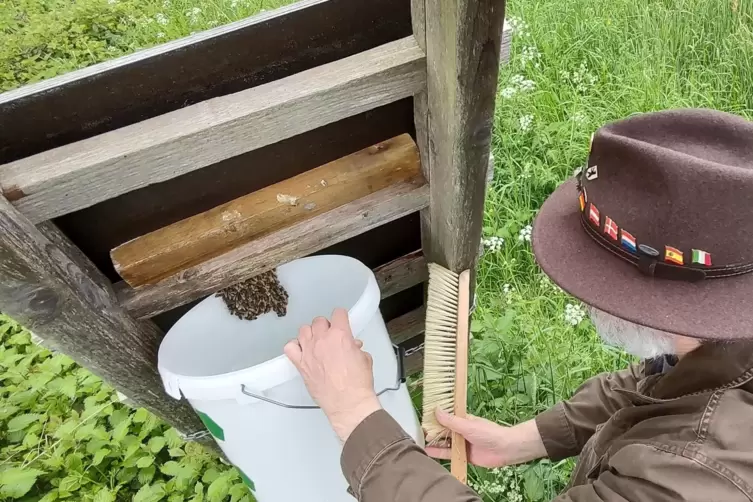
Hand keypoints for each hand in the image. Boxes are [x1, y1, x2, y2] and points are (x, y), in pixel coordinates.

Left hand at [284, 308, 381, 441]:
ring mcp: (309, 352)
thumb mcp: (365, 359)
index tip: (341, 321)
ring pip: (303, 330)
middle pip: (319, 321)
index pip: (337, 313)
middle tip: (331, 336)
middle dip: (326, 326)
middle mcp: (322, 340)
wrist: (348, 403)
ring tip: (316, 342)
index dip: (341, 317)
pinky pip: (290, 348)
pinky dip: (294, 346)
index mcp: (340, 335)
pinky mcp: (301, 365)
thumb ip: (356, 349)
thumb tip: (352, 346)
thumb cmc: (358, 384)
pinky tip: (302, 351)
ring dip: (311, 334)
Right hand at [425, 409, 546, 467]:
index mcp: (462, 420)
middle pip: (443, 431)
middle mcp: (461, 431)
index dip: (435, 419)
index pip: (445, 418)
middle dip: (433, 432)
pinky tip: (429, 452)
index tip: (423, 420)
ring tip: (421, 443)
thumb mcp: (468, 425)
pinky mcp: (464, 456)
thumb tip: (436, 410)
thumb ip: (451, 421)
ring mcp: (462, 444)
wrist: (505, 449)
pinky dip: (439, 453)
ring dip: (435, 443)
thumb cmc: (489, 433)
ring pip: (445, 443)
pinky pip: (449, 454)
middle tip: (420, 433)